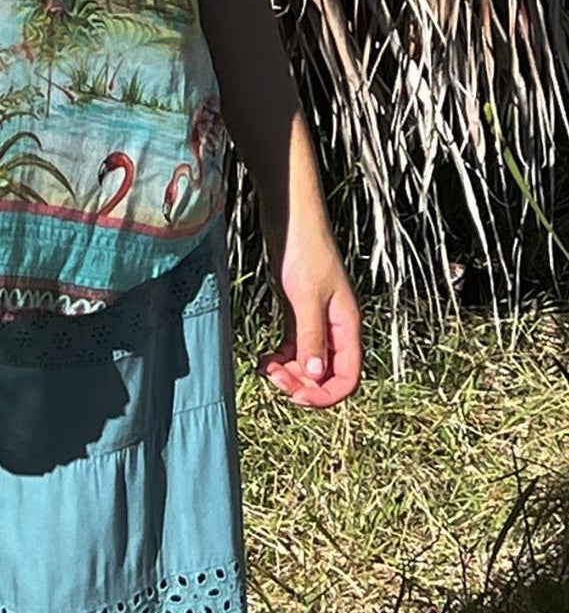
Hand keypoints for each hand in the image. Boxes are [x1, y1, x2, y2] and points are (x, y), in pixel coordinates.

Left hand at [258, 213, 361, 407]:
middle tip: (273, 378)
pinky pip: (294, 347)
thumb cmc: (304, 249)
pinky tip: (264, 360)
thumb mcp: (307, 295)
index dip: (325, 395)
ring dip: (290, 373)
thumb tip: (316, 377)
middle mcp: (335, 327)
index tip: (296, 395)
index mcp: (347, 326)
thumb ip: (312, 336)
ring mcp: (316, 320)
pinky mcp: (298, 311)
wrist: (290, 216)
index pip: (348, 377)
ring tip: (265, 368)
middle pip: (326, 375)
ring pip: (309, 363)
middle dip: (302, 384)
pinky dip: (281, 358)